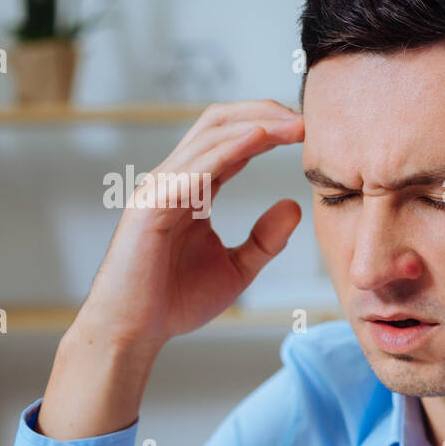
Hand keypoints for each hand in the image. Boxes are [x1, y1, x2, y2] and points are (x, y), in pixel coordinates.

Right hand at [78, 100, 304, 350]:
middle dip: (264, 114)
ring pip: (209, 137)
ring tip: (295, 126)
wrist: (135, 331)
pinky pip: (194, 168)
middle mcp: (175, 180)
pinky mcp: (151, 205)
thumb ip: (266, 239)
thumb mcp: (237, 268)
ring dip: (255, 125)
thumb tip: (295, 205)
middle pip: (219, 124)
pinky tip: (258, 140)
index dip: (270, 129)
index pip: (233, 141)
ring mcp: (160, 188)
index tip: (309, 131)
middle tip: (306, 119)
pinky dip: (228, 149)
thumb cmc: (176, 301)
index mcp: (194, 189)